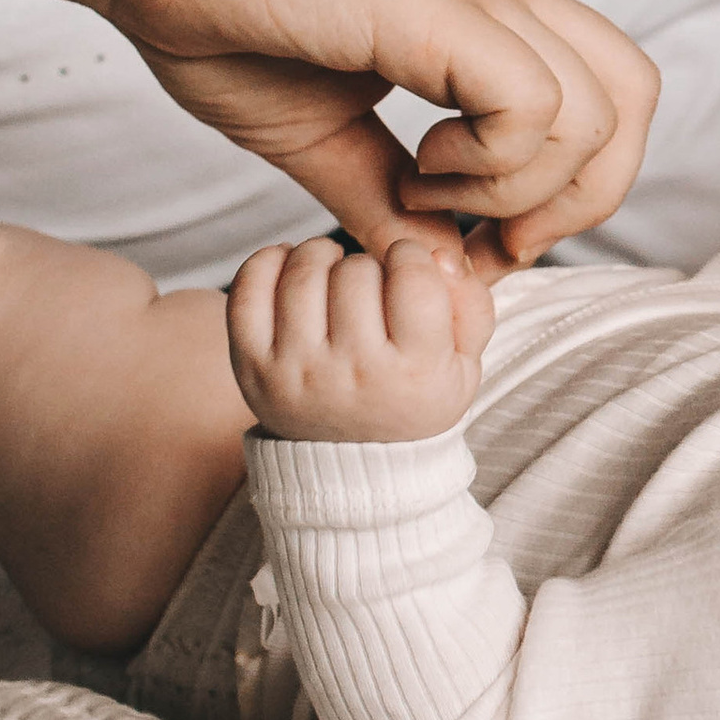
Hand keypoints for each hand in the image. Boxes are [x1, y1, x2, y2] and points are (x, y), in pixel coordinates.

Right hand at [77, 0, 658, 267]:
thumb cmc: (212, 11)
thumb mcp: (320, 134)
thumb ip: (384, 200)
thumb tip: (434, 273)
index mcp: (486, 7)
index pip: (610, 94)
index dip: (569, 189)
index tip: (480, 240)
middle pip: (634, 99)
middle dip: (578, 197)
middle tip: (481, 234)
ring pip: (597, 112)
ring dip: (517, 186)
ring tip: (421, 187)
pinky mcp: (435, 5)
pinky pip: (533, 103)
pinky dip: (489, 163)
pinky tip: (415, 164)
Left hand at [228, 231, 495, 443]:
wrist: (354, 466)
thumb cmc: (415, 399)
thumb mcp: (465, 363)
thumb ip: (469, 302)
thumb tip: (439, 253)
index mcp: (416, 374)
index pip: (413, 274)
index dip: (411, 257)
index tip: (407, 271)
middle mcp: (352, 375)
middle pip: (357, 270)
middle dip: (368, 264)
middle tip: (371, 286)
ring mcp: (296, 372)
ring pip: (305, 270)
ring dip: (323, 256)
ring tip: (334, 273)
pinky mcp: (253, 367)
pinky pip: (249, 288)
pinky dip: (268, 262)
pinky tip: (291, 267)